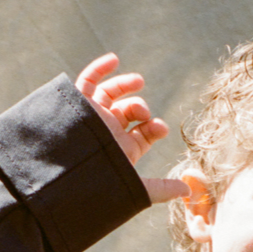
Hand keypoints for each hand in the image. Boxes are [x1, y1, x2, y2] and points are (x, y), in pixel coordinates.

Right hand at [75, 54, 189, 204]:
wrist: (65, 179)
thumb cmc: (99, 185)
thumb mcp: (134, 188)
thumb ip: (161, 188)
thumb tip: (188, 191)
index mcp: (122, 151)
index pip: (143, 133)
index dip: (155, 127)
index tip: (161, 128)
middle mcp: (108, 133)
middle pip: (128, 111)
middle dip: (140, 108)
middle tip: (143, 113)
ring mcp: (93, 117)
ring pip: (111, 94)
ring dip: (126, 85)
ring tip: (138, 81)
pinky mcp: (78, 105)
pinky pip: (87, 82)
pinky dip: (99, 69)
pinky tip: (114, 60)